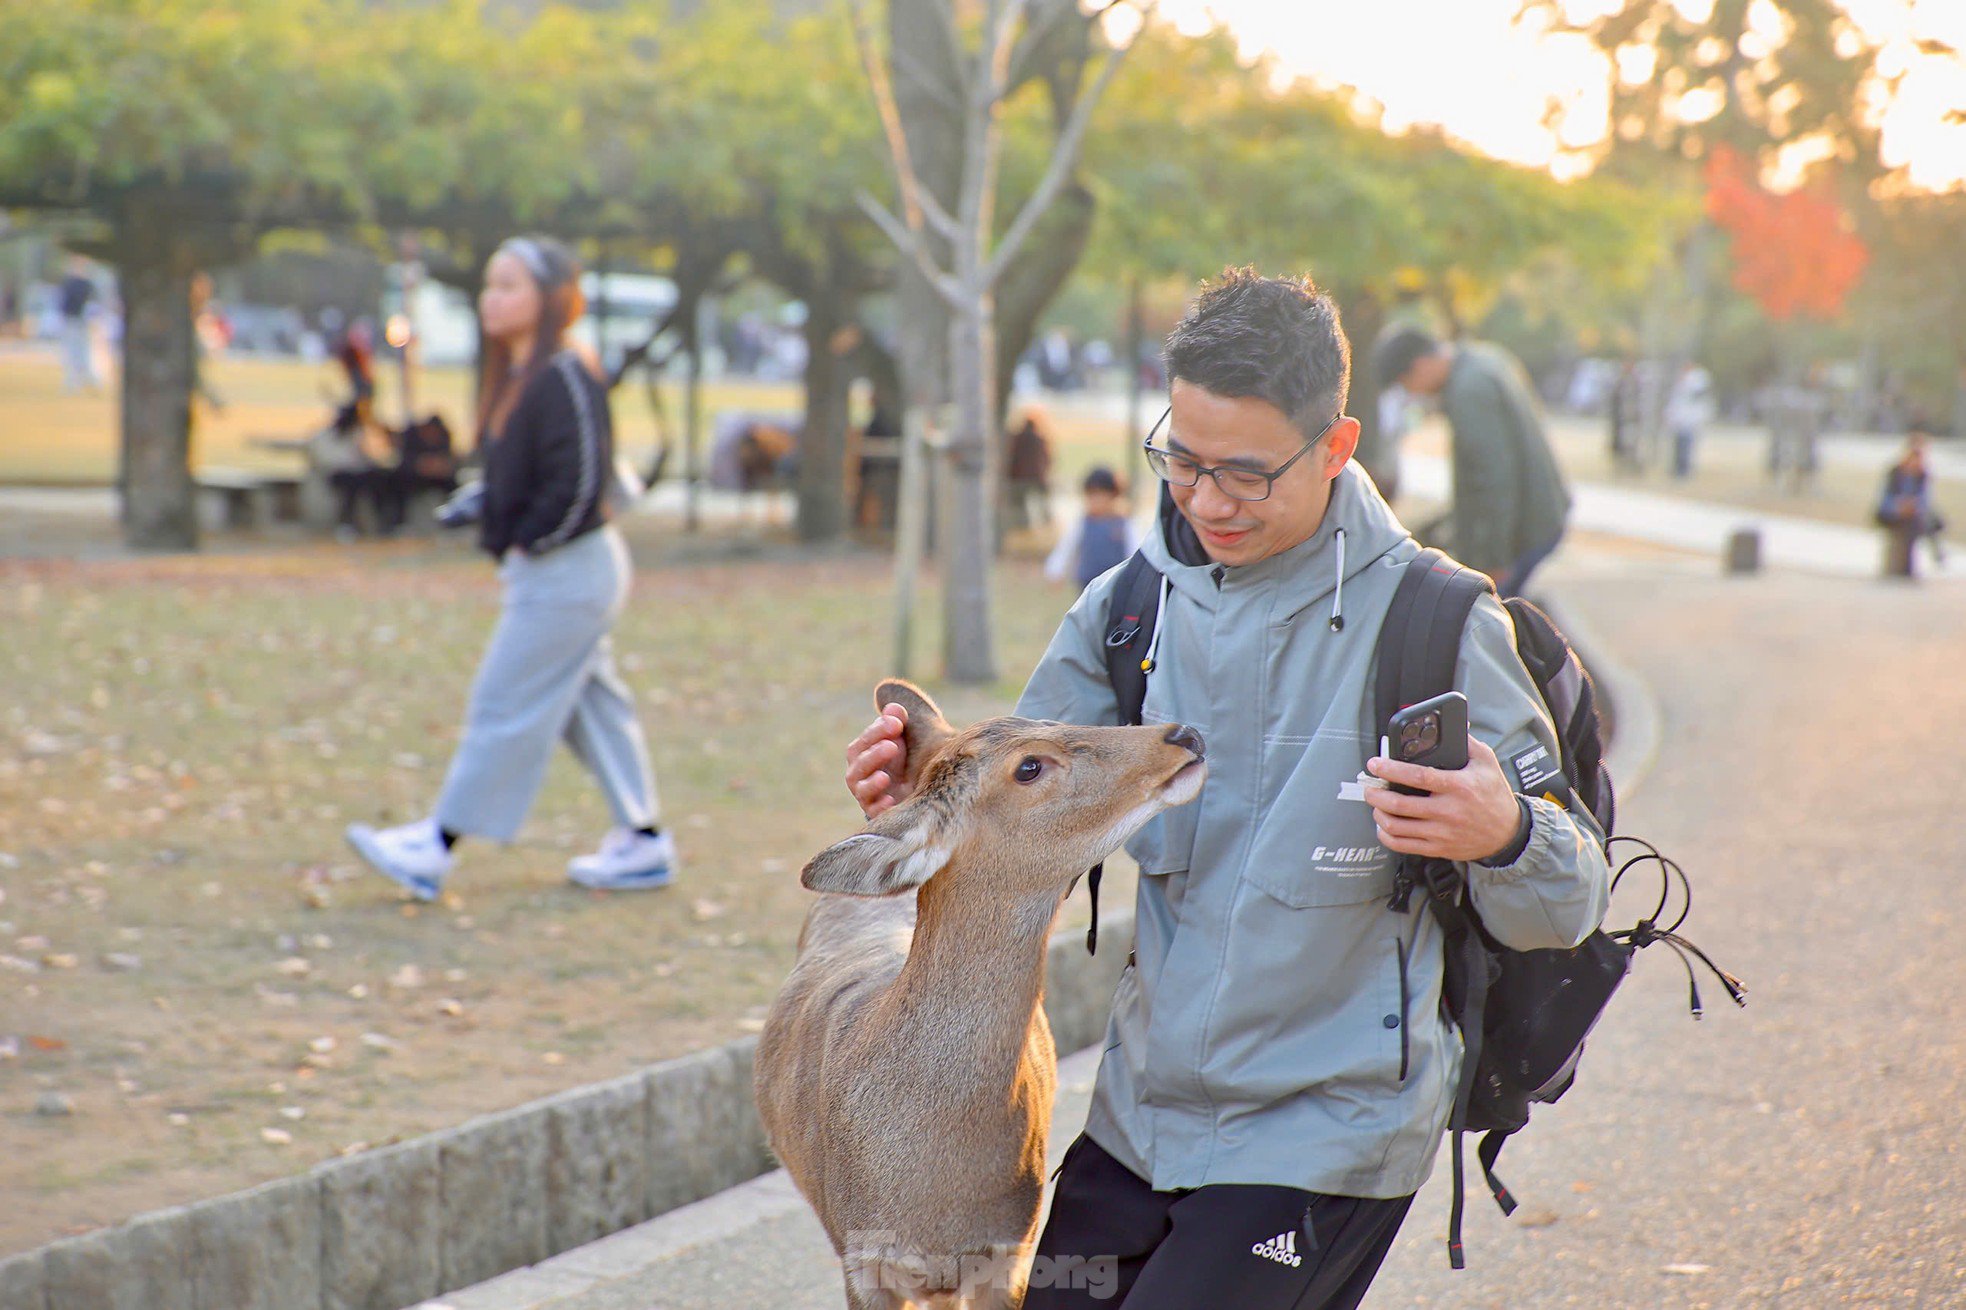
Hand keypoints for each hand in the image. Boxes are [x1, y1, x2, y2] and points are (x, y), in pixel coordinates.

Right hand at [844, 704, 912, 817]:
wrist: (913, 789)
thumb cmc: (904, 759)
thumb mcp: (902, 738)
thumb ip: (896, 721)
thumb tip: (894, 707)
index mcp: (862, 753)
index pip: (864, 741)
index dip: (878, 731)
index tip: (897, 723)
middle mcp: (859, 774)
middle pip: (859, 764)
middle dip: (874, 754)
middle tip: (893, 746)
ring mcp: (867, 795)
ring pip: (862, 789)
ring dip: (872, 782)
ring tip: (885, 776)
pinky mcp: (878, 812)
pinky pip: (874, 812)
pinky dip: (880, 806)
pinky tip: (890, 800)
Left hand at [1364, 737, 1524, 862]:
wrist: (1508, 833)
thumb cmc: (1495, 795)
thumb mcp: (1486, 762)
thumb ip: (1466, 742)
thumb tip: (1452, 724)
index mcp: (1458, 786)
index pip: (1418, 777)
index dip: (1391, 770)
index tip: (1375, 764)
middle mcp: (1448, 811)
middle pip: (1400, 805)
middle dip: (1376, 794)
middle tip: (1369, 786)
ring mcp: (1442, 832)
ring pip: (1397, 827)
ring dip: (1378, 814)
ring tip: (1376, 804)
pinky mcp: (1438, 848)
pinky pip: (1403, 845)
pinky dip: (1386, 835)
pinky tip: (1383, 826)